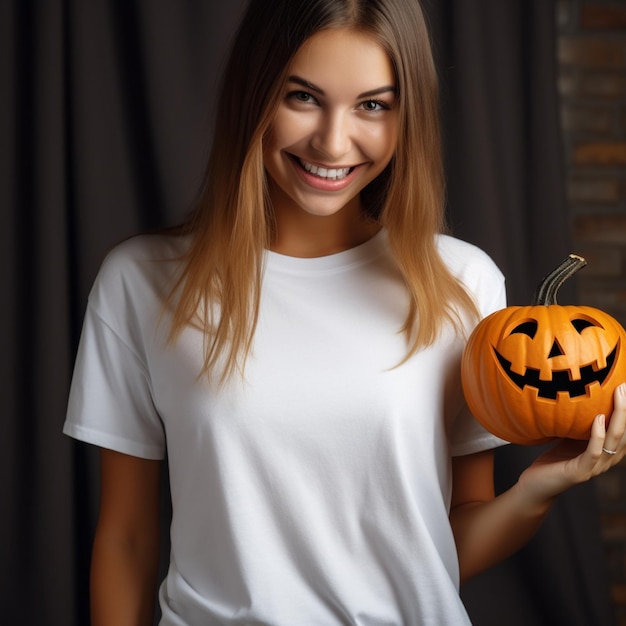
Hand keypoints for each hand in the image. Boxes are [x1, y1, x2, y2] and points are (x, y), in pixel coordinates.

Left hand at [516, 382, 625, 507]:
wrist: (536, 486)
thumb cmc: (554, 461)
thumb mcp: (570, 438)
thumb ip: (579, 425)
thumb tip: (580, 400)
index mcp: (606, 452)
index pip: (623, 430)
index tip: (625, 388)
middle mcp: (606, 461)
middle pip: (623, 433)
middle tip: (625, 387)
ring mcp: (594, 468)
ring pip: (613, 441)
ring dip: (618, 417)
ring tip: (619, 396)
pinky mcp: (580, 472)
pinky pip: (593, 452)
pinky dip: (597, 435)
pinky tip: (599, 419)